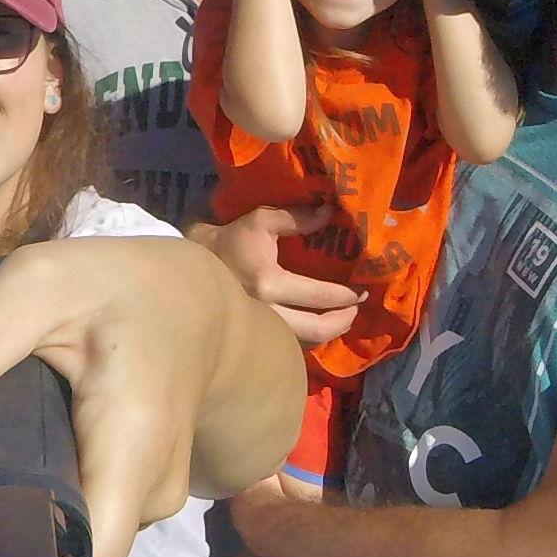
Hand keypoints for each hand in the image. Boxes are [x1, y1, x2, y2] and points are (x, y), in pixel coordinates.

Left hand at [0, 238, 228, 556]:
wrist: (191, 306)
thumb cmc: (111, 288)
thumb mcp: (33, 285)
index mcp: (131, 446)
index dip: (7, 552)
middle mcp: (147, 496)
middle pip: (43, 543)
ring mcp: (143, 506)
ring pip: (47, 526)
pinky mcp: (131, 503)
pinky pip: (64, 510)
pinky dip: (22, 480)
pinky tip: (8, 429)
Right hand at [201, 200, 361, 353]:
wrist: (193, 266)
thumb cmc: (228, 241)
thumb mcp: (260, 222)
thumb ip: (296, 218)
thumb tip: (329, 213)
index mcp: (269, 283)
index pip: (320, 295)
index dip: (346, 295)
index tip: (362, 290)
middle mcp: (267, 312)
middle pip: (317, 329)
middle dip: (343, 320)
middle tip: (356, 308)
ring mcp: (260, 328)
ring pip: (305, 342)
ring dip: (328, 331)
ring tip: (342, 316)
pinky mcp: (256, 335)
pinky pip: (291, 343)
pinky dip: (309, 336)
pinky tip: (317, 323)